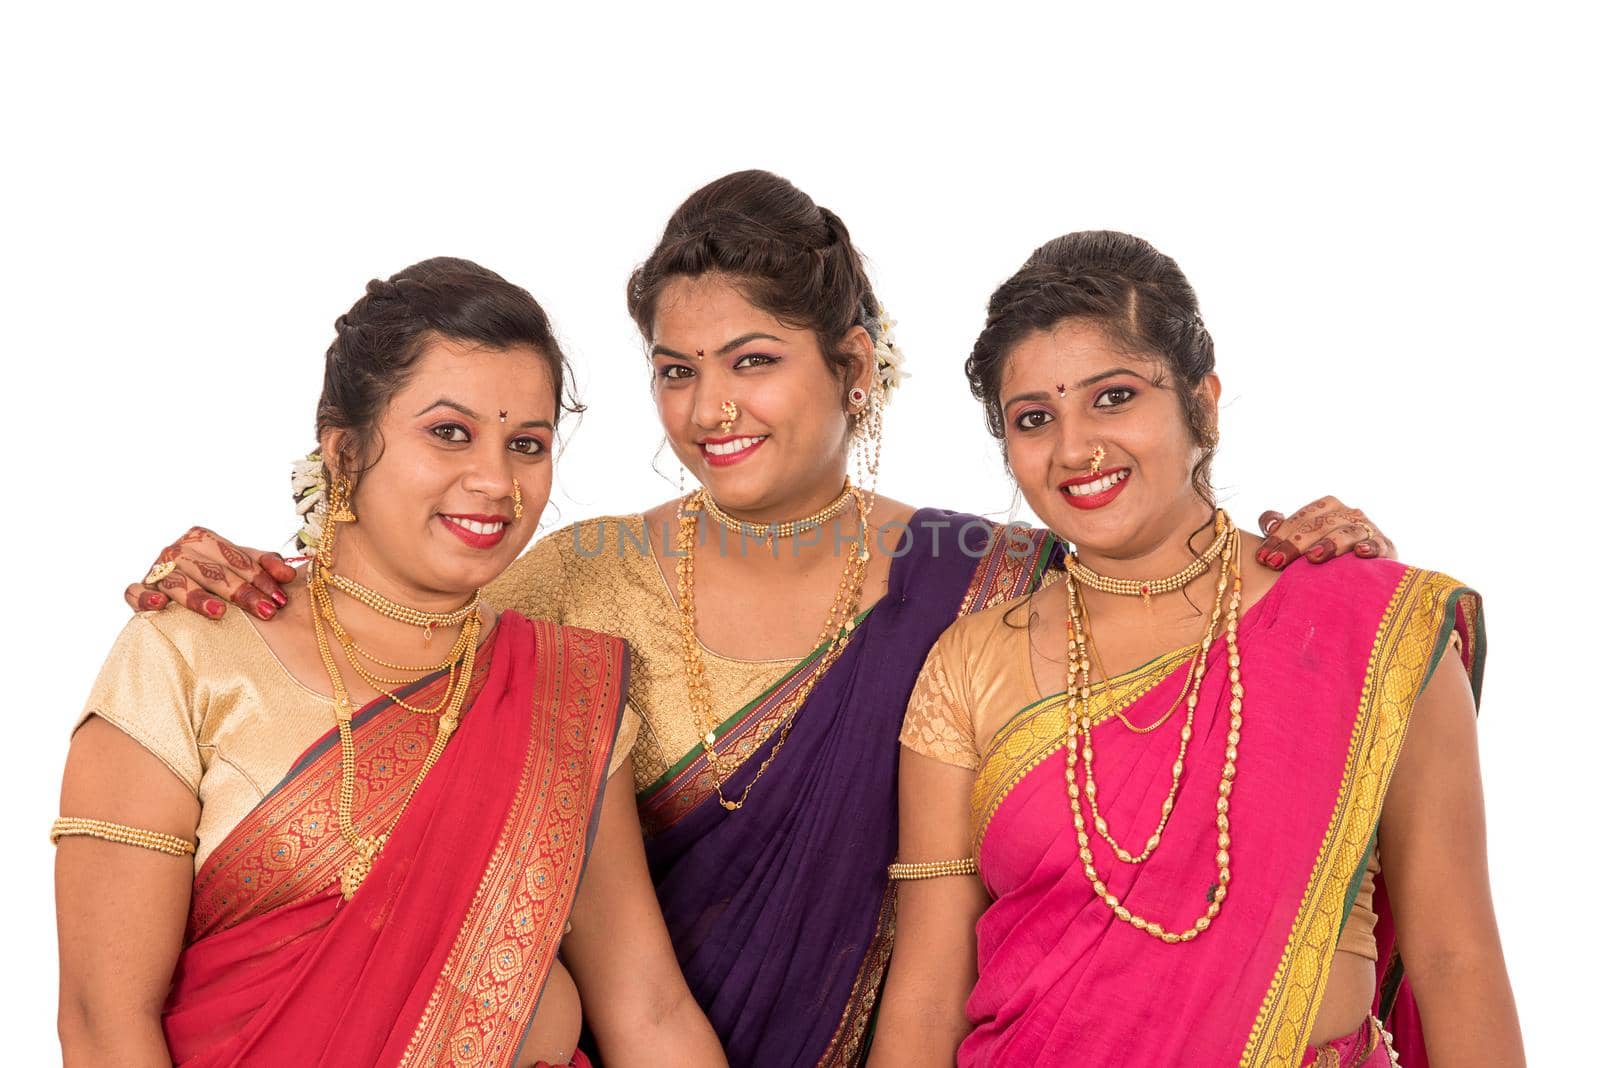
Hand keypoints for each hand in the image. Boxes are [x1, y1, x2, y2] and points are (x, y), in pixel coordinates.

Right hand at [123, 527, 296, 619]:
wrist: (176, 581)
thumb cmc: (214, 574)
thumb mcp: (239, 564)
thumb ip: (263, 564)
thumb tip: (289, 573)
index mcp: (203, 538)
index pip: (235, 558)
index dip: (260, 577)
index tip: (280, 598)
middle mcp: (178, 550)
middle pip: (211, 571)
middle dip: (240, 591)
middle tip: (265, 611)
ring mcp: (157, 569)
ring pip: (177, 582)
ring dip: (197, 597)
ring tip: (219, 612)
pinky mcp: (140, 588)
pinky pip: (135, 592)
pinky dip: (145, 597)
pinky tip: (160, 604)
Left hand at [1255, 497, 1394, 569]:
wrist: (1362, 568)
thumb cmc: (1324, 549)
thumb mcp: (1302, 536)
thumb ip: (1282, 526)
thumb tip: (1270, 523)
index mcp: (1327, 507)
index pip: (1299, 518)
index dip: (1279, 537)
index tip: (1262, 557)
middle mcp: (1348, 513)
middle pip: (1319, 525)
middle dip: (1295, 544)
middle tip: (1276, 562)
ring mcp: (1367, 529)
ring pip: (1347, 533)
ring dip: (1330, 544)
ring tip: (1313, 557)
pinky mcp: (1385, 546)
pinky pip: (1380, 545)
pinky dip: (1372, 547)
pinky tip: (1360, 553)